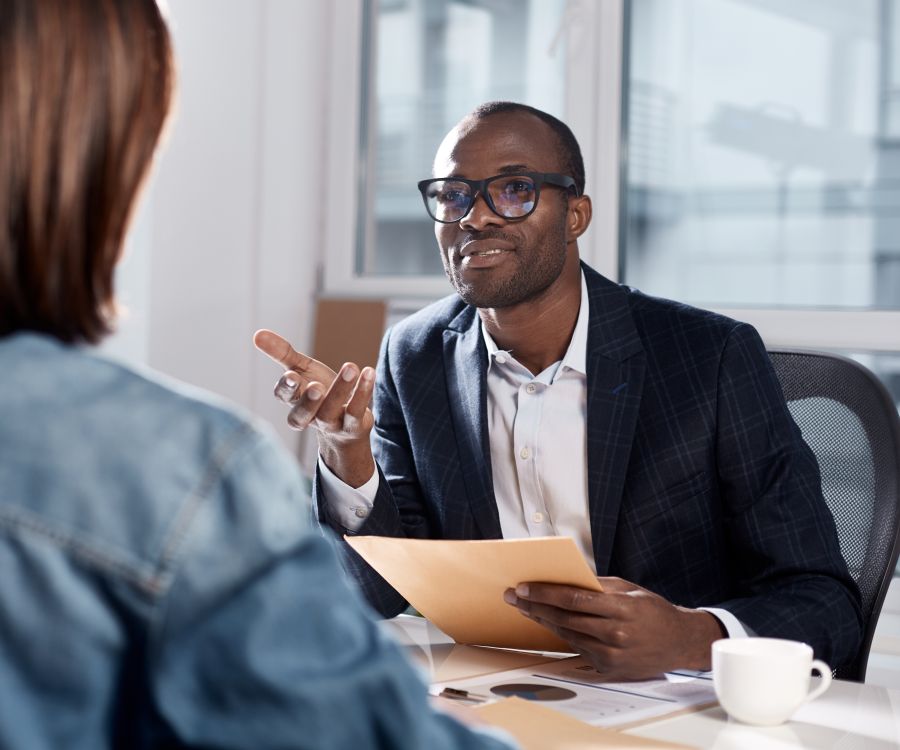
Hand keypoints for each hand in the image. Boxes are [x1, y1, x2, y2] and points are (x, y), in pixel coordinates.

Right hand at [253, 328, 375, 486]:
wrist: (346, 426)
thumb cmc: (319, 393)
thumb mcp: (301, 370)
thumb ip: (281, 354)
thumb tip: (257, 334)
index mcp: (295, 401)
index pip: (285, 397)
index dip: (287, 389)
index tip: (292, 376)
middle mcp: (310, 416)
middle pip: (303, 413)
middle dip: (308, 401)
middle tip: (317, 386)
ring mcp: (331, 424)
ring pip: (332, 410)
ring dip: (341, 389)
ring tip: (350, 367)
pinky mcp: (353, 426)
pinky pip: (357, 410)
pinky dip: (363, 392)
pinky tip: (368, 372)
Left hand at [503, 577, 725, 680]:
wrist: (679, 642)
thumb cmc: (653, 610)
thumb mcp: (629, 589)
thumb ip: (598, 585)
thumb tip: (565, 577)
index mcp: (621, 608)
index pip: (574, 599)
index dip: (545, 593)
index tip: (524, 587)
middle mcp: (615, 633)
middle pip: (565, 618)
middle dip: (534, 606)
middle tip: (513, 596)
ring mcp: (611, 653)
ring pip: (567, 634)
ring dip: (542, 620)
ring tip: (525, 608)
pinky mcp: (608, 668)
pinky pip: (577, 647)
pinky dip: (561, 634)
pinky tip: (547, 623)